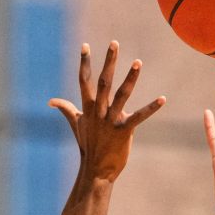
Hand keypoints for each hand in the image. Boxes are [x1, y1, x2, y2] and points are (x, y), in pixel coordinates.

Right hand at [50, 41, 164, 181]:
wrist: (96, 170)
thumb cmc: (87, 146)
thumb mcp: (76, 125)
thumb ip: (66, 109)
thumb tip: (52, 101)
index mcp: (88, 108)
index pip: (84, 81)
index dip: (84, 63)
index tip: (85, 46)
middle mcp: (98, 111)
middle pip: (103, 82)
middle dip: (109, 62)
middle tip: (114, 43)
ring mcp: (110, 121)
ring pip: (121, 95)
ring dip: (130, 78)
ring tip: (138, 62)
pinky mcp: (123, 131)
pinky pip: (138, 117)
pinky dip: (151, 108)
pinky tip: (163, 99)